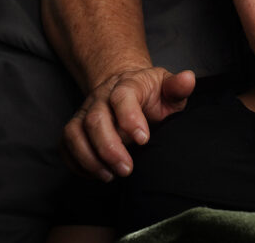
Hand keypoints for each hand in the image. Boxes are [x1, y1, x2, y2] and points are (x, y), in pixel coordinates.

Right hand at [64, 66, 194, 180]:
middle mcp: (101, 97)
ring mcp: (85, 111)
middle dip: (109, 148)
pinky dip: (76, 162)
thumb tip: (189, 79)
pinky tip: (96, 174)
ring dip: (90, 158)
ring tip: (110, 176)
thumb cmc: (152, 93)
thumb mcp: (168, 89)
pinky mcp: (75, 127)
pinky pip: (65, 144)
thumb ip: (177, 87)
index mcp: (127, 85)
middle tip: (127, 169)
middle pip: (95, 119)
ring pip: (75, 133)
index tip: (143, 139)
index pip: (122, 97)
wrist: (126, 88)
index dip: (130, 118)